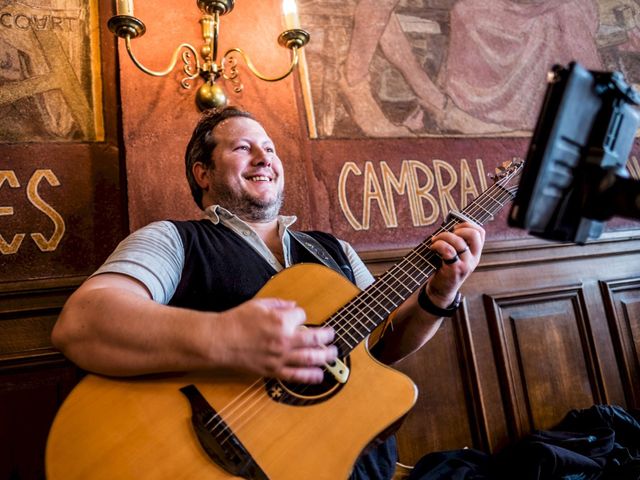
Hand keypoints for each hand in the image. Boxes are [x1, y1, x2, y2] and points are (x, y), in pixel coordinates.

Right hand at [216, 298, 336, 383]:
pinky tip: (319, 375)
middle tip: (332, 337)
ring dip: (325, 356)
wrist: (220, 341)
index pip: (302, 315)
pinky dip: (310, 376)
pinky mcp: (273, 371)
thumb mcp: (258, 304)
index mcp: (281, 320)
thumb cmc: (236, 321)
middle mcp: (284, 339)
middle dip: (327, 337)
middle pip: (315, 338)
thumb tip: (293, 306)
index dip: (301, 315)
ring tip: (333, 354)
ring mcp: (280, 357)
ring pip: (310, 358)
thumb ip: (279, 304)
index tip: (298, 317)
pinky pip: (296, 375)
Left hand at [427, 222, 484, 307]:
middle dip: (458, 229)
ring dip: (443, 237)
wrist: (440, 290)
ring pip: (459, 241)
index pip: (481, 232)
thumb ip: (455, 241)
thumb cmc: (444, 268)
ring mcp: (466, 264)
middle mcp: (474, 258)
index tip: (454, 227)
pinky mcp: (456, 269)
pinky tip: (433, 248)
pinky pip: (449, 251)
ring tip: (435, 241)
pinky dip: (439, 245)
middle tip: (446, 234)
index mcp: (475, 253)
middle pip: (474, 235)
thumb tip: (446, 224)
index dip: (468, 224)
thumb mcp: (454, 255)